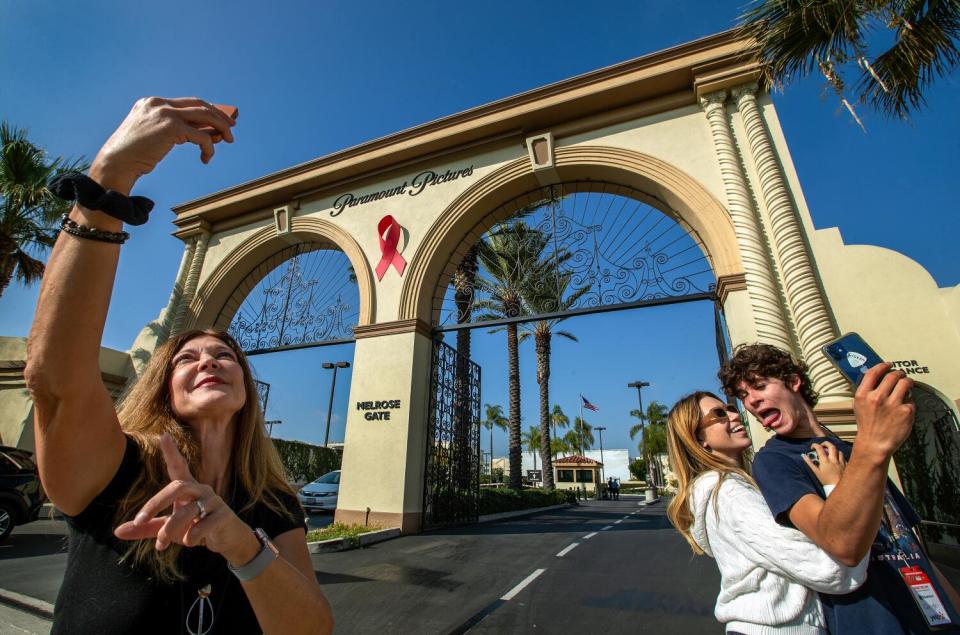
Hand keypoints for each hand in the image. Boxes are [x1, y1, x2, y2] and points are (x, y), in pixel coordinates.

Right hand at [91, 97, 235, 193]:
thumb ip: (174, 131)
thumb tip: (204, 135)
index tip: (219, 119)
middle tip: (231, 127)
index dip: (206, 110)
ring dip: (220, 127)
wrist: (116, 163)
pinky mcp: (171, 127)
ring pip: (205, 116)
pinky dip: (209, 147)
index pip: (187, 102)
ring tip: (228, 139)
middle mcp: (158, 104)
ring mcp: (164, 113)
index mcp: (151, 103)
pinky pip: (202, 136)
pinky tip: (206, 158)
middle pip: (199, 104)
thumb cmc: (133, 156)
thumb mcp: (154, 137)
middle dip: (218, 115)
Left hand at [114, 433, 257, 566]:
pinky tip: (189, 542)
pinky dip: (191, 536)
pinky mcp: (223, 515)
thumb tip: (117, 531)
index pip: (179, 467)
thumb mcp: (169, 529)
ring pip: (187, 512)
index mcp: (188, 489)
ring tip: (161, 545)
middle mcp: (201, 490)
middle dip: (156, 503)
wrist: (226, 540)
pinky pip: (203, 525)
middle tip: (139, 520)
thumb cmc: (195, 528)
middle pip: (177, 487)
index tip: (164, 435)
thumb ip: (146, 529)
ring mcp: (213, 501)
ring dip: (169, 530)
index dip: (172, 452)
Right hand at [803, 442, 845, 485]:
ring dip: (833, 450)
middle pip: (831, 446)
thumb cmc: (825, 481)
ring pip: (838, 451)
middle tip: (822, 445)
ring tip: (830, 452)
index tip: (812, 447)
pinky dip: (839, 455)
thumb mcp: (816, 472)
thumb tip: (804, 455)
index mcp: (825, 462)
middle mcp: (833, 460)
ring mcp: (840, 462)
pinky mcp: (845, 465)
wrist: (836, 487)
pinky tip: (837, 458)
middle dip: (826, 443)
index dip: (815, 445)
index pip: (820, 449)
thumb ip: (810, 463)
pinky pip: (843, 457)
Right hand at [853, 363, 914, 457]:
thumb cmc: (867, 425)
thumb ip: (867, 391)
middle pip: (892, 375)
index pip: (874, 372)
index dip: (883, 366)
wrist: (874, 443)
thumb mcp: (859, 405)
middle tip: (900, 375)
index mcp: (863, 395)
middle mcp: (877, 397)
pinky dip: (909, 401)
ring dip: (907, 382)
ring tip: (907, 384)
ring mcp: (893, 404)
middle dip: (898, 373)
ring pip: (905, 383)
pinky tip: (905, 405)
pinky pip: (911, 399)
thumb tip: (877, 378)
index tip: (888, 365)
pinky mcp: (906, 411)